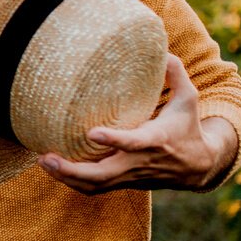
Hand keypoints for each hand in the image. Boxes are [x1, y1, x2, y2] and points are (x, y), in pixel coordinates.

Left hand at [37, 55, 237, 193]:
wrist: (197, 167)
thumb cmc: (188, 127)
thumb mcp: (188, 99)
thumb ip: (175, 74)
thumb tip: (162, 51)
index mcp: (156, 141)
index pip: (133, 143)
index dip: (114, 140)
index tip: (92, 133)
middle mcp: (140, 162)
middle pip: (104, 175)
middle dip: (73, 170)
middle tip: (47, 157)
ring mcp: (130, 176)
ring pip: (96, 186)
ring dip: (67, 178)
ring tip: (43, 161)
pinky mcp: (123, 183)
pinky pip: (95, 189)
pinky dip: (72, 183)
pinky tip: (53, 169)